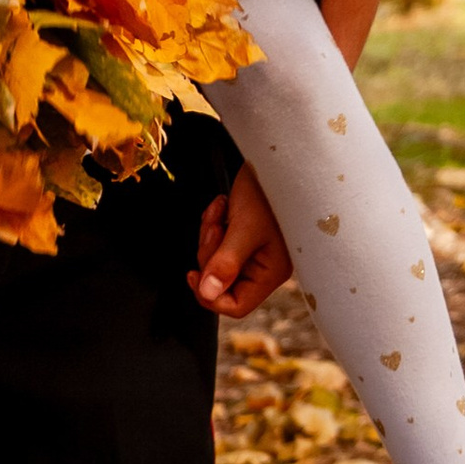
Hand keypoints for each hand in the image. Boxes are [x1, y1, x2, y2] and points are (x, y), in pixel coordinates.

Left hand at [192, 164, 293, 317]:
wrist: (272, 158)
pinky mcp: (244, 235)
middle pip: (220, 281)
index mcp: (271, 273)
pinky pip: (217, 241)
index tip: (192, 274)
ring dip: (210, 235)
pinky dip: (213, 224)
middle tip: (214, 227)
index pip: (236, 306)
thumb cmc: (266, 192)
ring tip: (221, 211)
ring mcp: (254, 251)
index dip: (210, 296)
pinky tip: (222, 205)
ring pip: (215, 259)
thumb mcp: (244, 228)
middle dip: (209, 254)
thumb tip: (207, 294)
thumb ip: (225, 263)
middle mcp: (264, 266)